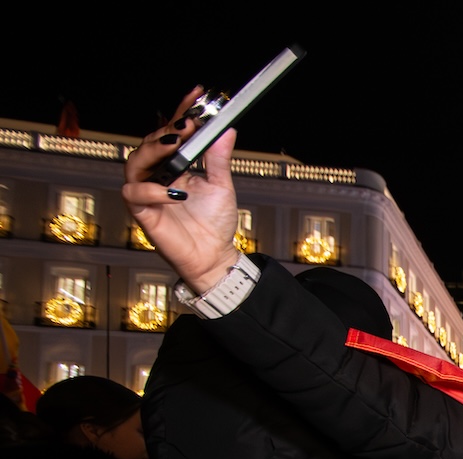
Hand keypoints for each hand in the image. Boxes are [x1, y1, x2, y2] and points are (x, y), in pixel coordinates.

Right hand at [121, 87, 241, 292]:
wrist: (214, 256)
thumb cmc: (214, 223)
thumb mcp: (222, 186)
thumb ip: (219, 158)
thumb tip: (226, 130)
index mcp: (176, 165)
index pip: (173, 132)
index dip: (181, 111)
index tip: (197, 95)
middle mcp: (158, 175)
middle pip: (150, 143)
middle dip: (168, 130)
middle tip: (189, 123)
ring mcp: (148, 192)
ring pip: (135, 162)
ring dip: (154, 150)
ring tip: (177, 144)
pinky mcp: (142, 213)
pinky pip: (134, 194)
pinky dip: (152, 190)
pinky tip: (175, 191)